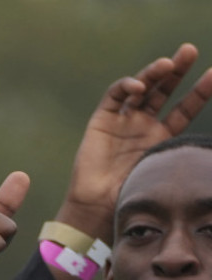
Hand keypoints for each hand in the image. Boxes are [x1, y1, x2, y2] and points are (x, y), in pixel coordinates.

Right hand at [57, 44, 211, 242]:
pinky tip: (139, 85)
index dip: (201, 92)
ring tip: (167, 64)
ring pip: (141, 88)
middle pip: (165, 90)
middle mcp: (143, 125)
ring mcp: (123, 121)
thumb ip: (181, 152)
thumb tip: (207, 150)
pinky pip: (114, 96)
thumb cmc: (131, 195)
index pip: (186, 108)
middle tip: (190, 51)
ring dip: (154, 73)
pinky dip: (126, 86)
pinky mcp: (101, 121)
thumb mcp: (164, 169)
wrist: (98, 207)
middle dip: (178, 70)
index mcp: (162, 137)